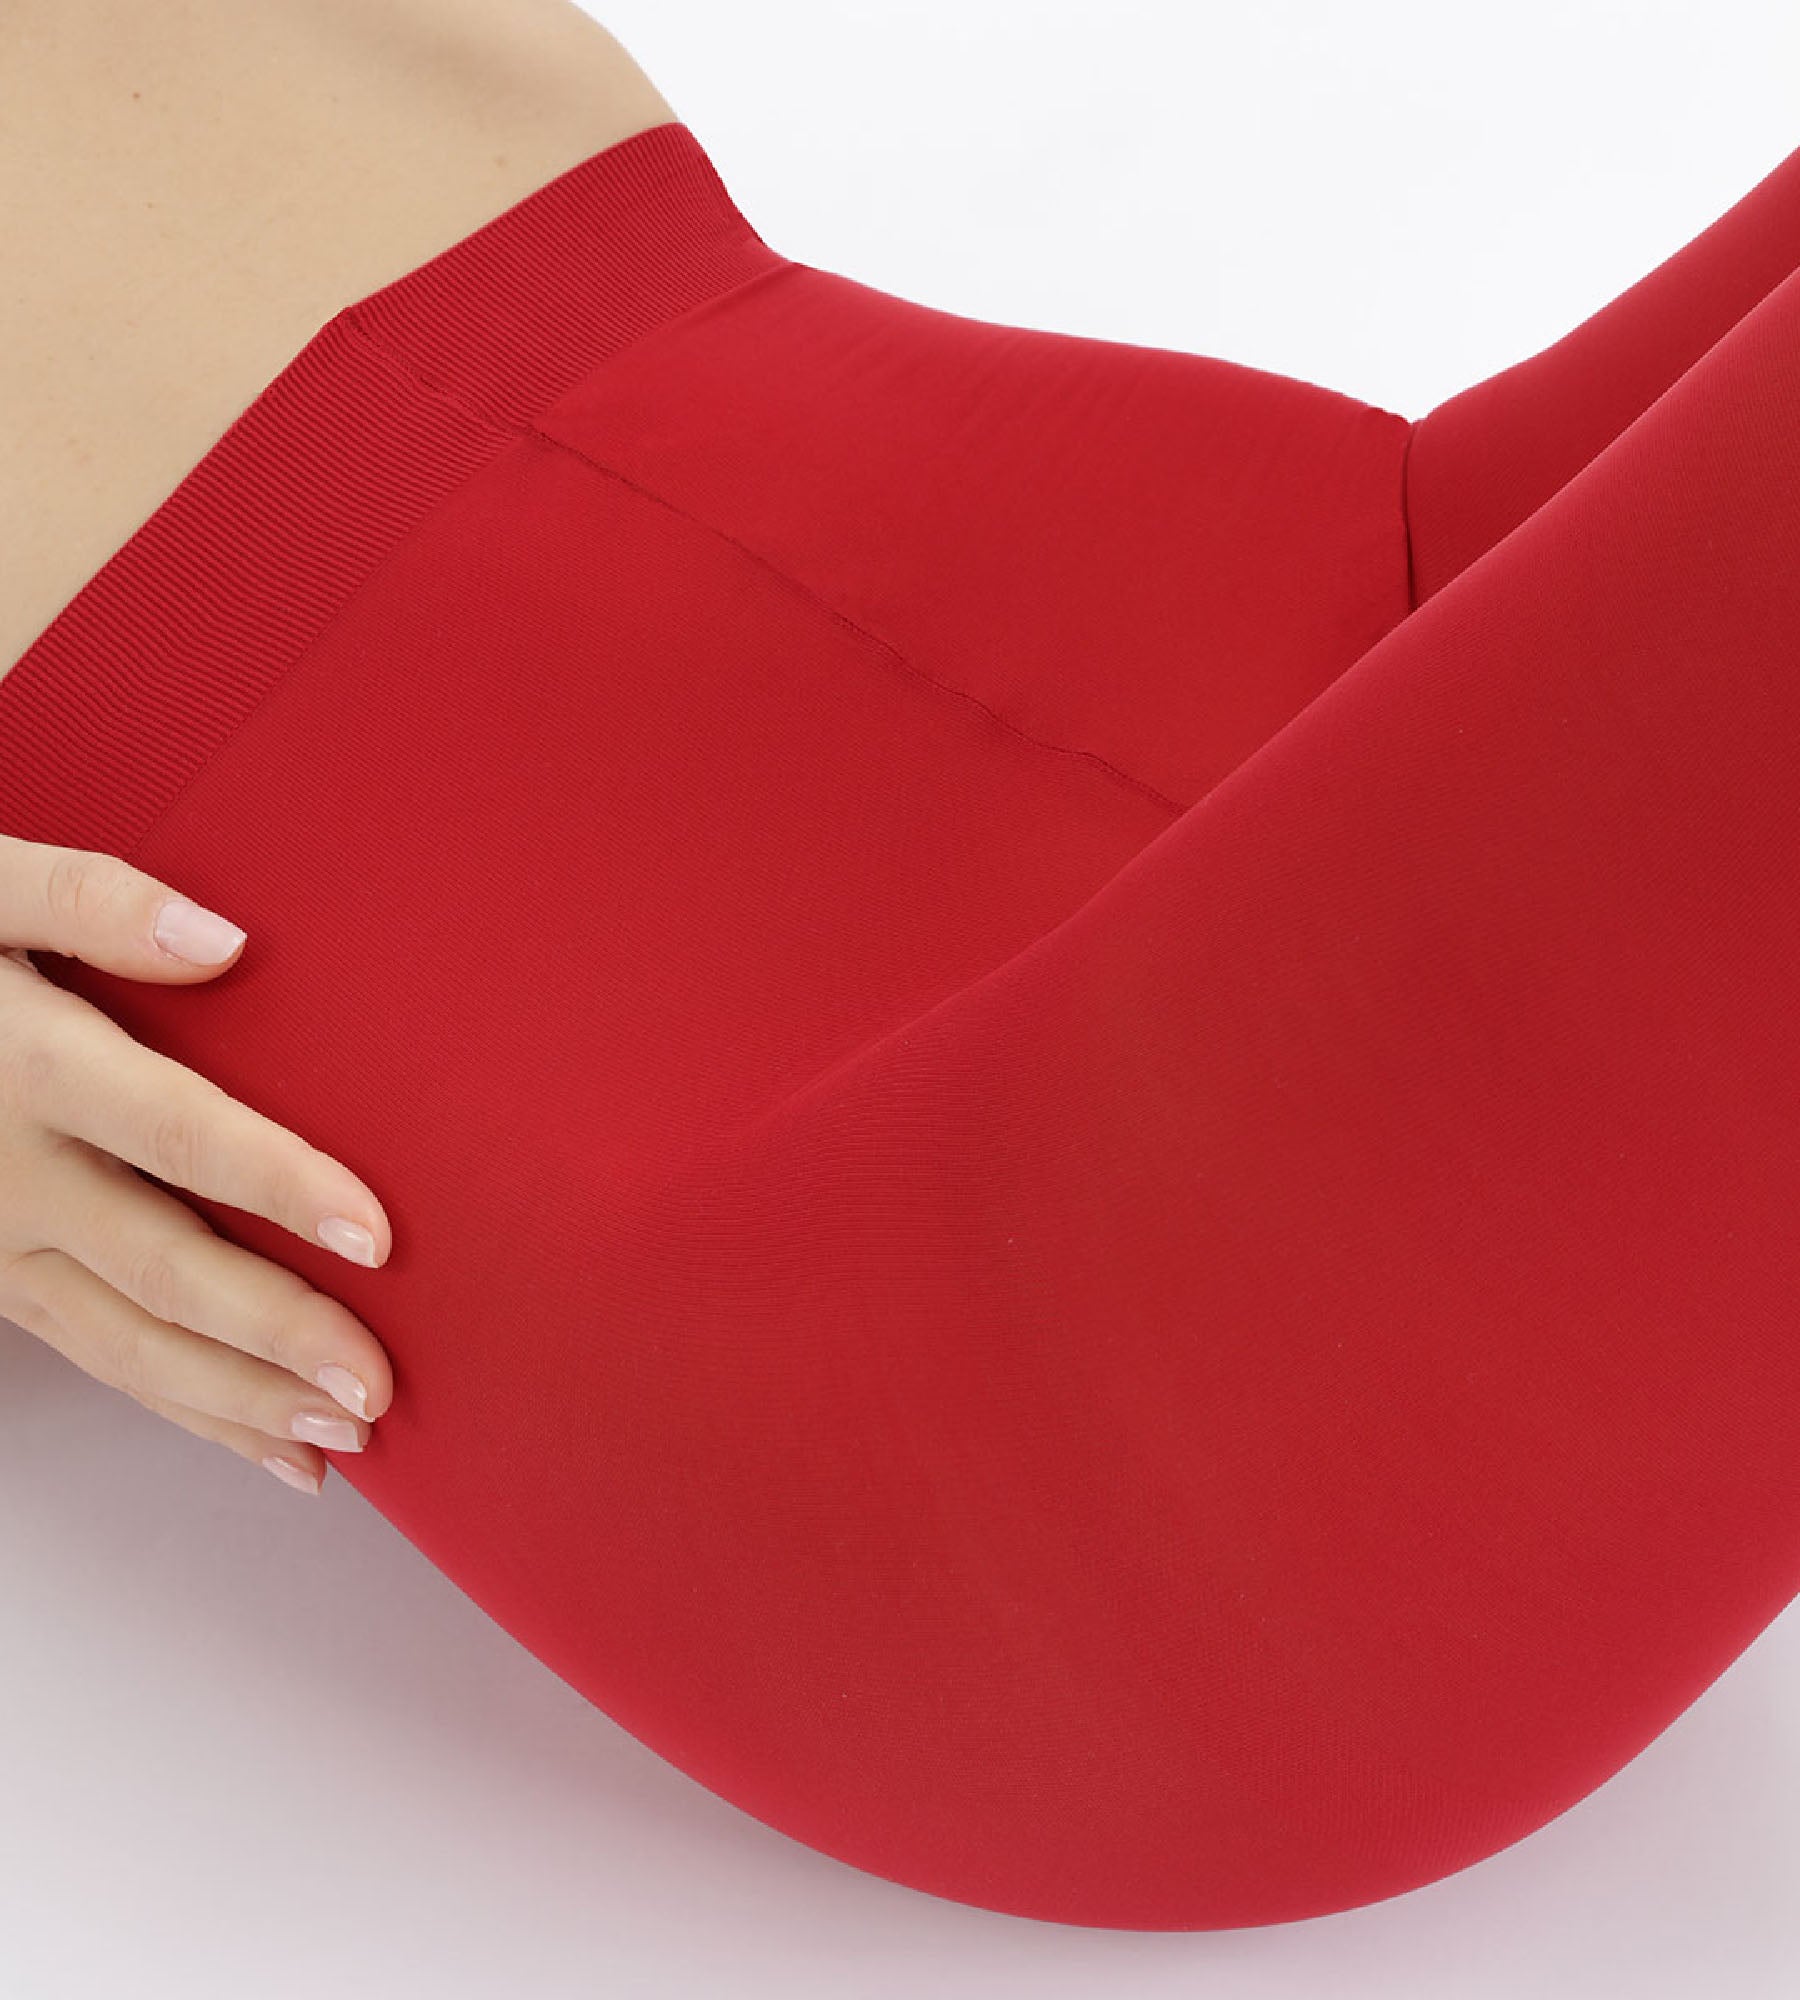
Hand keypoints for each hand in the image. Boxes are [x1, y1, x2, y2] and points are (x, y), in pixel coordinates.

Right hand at [0, 832, 393, 1496]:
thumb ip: (91, 902)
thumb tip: (223, 941)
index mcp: (26, 1064)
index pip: (173, 1131)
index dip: (276, 1182)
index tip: (373, 1232)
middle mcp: (7, 1172)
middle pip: (161, 1267)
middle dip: (274, 1334)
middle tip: (376, 1386)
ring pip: (128, 1342)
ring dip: (240, 1399)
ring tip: (346, 1434)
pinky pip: (97, 1357)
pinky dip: (188, 1408)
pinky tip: (269, 1446)